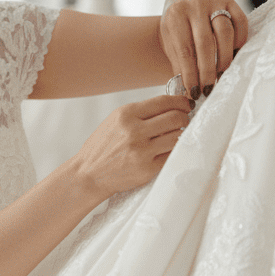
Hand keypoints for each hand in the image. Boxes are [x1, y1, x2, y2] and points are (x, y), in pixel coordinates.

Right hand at [70, 94, 192, 199]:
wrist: (88, 173)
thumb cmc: (102, 147)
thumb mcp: (115, 121)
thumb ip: (140, 113)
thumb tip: (170, 106)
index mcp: (126, 114)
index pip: (164, 102)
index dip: (180, 102)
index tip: (185, 105)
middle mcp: (134, 130)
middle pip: (176, 117)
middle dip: (185, 118)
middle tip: (184, 121)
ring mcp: (142, 151)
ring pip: (177, 136)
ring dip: (181, 134)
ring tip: (175, 135)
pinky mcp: (148, 168)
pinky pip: (172, 155)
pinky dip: (173, 151)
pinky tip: (167, 149)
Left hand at [159, 0, 248, 99]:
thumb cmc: (176, 23)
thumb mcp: (170, 39)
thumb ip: (178, 62)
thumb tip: (187, 92)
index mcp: (175, 15)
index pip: (185, 50)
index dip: (191, 75)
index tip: (194, 93)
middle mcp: (194, 5)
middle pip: (206, 43)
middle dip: (208, 71)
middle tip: (209, 89)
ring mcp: (214, 1)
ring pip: (225, 33)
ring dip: (225, 58)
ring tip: (222, 74)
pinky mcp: (230, 1)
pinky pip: (240, 22)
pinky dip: (240, 41)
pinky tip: (235, 54)